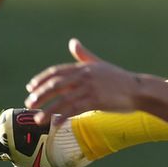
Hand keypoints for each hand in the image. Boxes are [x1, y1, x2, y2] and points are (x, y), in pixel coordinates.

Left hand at [25, 39, 143, 114]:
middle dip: (40, 95)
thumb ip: (84, 55)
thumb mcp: (99, 64)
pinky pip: (76, 109)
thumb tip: (72, 42)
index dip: (41, 80)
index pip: (56, 72)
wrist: (138, 89)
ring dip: (48, 110)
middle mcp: (85, 76)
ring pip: (63, 99)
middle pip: (56, 84)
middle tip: (29, 103)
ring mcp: (90, 88)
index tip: (30, 88)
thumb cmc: (118, 78)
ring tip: (37, 119)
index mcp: (84, 67)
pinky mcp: (96, 100)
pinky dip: (64, 116)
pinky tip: (55, 123)